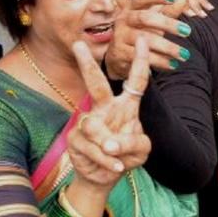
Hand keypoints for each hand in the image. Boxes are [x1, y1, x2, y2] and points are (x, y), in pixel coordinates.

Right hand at [68, 36, 150, 189]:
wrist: (104, 177)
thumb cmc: (125, 155)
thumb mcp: (141, 150)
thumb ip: (133, 143)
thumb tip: (111, 143)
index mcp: (126, 106)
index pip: (136, 81)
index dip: (140, 61)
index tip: (142, 40)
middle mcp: (105, 109)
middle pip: (96, 83)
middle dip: (87, 64)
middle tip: (78, 45)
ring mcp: (87, 122)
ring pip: (94, 126)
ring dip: (109, 147)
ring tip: (118, 159)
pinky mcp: (75, 138)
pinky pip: (90, 146)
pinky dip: (105, 160)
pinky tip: (114, 167)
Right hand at [104, 0, 191, 77]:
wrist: (119, 57)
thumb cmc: (140, 32)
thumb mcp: (153, 21)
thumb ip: (168, 10)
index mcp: (132, 8)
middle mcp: (124, 20)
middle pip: (145, 18)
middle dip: (168, 24)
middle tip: (188, 31)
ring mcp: (120, 37)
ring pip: (145, 40)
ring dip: (167, 47)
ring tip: (184, 54)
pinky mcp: (120, 54)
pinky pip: (142, 57)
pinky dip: (160, 61)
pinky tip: (172, 64)